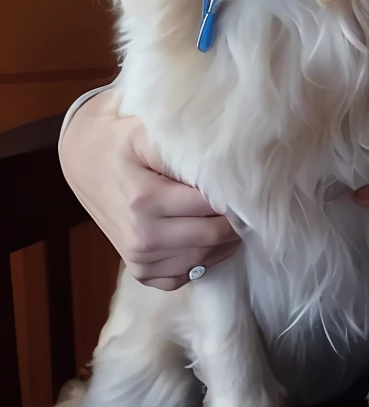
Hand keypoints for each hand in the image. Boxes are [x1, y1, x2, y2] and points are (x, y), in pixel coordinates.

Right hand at [59, 92, 240, 290]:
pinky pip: (184, 277)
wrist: (83, 159)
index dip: (234, 195)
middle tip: (247, 202)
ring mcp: (139, 258)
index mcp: (145, 200)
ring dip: (224, 242)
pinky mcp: (139, 271)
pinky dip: (202, 260)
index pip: (212, 206)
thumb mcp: (144, 129)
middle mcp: (142, 236)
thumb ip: (180, 142)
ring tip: (233, 217)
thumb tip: (222, 159)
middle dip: (235, 221)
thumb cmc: (119, 139)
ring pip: (203, 258)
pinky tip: (207, 238)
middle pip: (213, 236)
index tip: (247, 184)